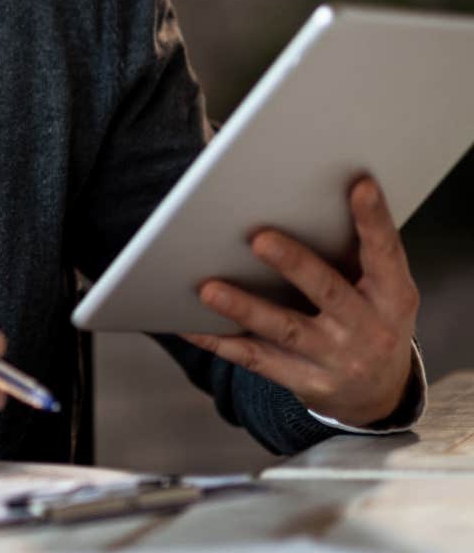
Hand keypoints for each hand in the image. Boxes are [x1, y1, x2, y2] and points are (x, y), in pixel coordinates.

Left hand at [182, 175, 419, 427]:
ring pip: (285, 329)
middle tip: (259, 238)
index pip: (385, 252)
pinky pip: (255, 359)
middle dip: (294, 264)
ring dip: (244, 308)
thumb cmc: (370, 320)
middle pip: (328, 290)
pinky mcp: (306, 381)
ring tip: (207, 289)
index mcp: (393, 295)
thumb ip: (355, 255)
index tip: (359, 185)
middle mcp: (369, 328)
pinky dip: (219, 340)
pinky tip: (187, 324)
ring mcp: (337, 358)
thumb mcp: (382, 292)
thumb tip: (302, 200)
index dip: (374, 220)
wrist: (379, 393)